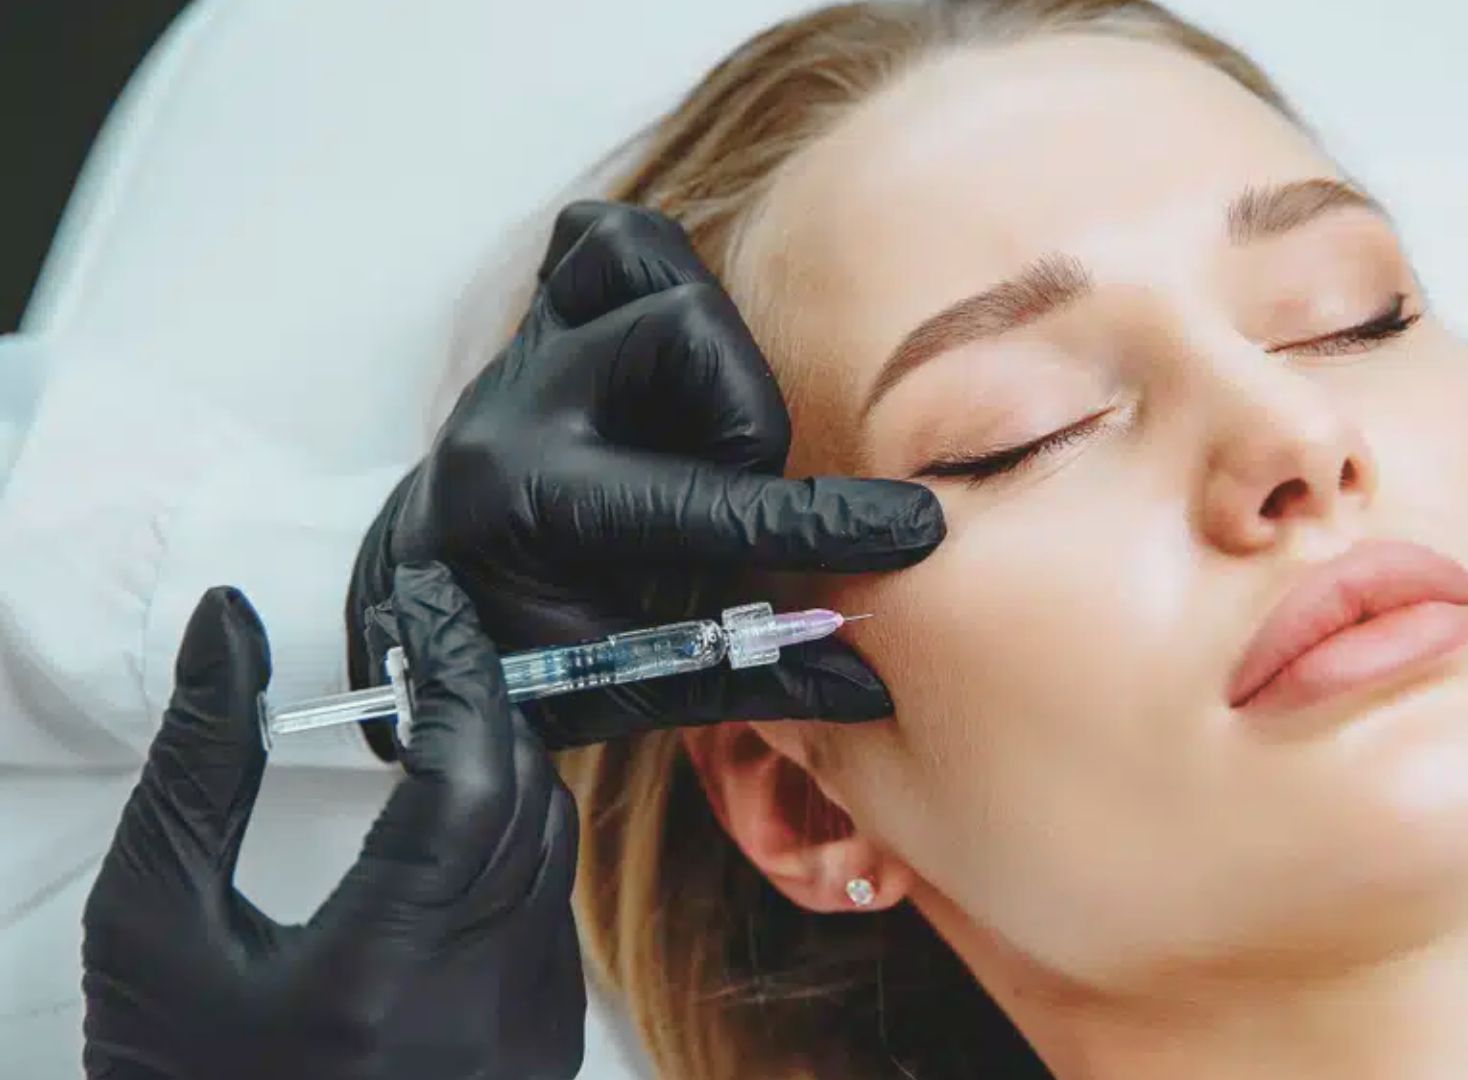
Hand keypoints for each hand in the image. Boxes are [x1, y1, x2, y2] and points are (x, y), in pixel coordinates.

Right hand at [84, 565, 583, 1079]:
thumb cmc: (171, 1076)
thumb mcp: (149, 920)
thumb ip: (202, 766)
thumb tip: (229, 622)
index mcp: (379, 980)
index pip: (469, 781)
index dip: (457, 672)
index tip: (426, 601)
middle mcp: (479, 1012)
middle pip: (528, 802)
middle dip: (481, 706)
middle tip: (423, 646)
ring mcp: (524, 1040)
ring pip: (555, 850)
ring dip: (503, 769)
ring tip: (433, 720)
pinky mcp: (541, 1054)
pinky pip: (555, 911)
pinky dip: (515, 845)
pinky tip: (454, 823)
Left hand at [350, 201, 942, 751]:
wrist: (424, 590)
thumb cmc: (525, 651)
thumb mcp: (624, 687)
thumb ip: (746, 681)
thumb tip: (870, 687)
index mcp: (526, 507)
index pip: (707, 505)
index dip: (824, 522)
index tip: (914, 530)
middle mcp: (517, 405)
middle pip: (682, 332)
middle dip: (749, 417)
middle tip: (748, 486)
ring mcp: (527, 344)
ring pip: (645, 255)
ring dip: (710, 337)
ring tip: (715, 422)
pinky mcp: (540, 311)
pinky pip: (605, 237)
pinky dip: (660, 278)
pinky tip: (679, 362)